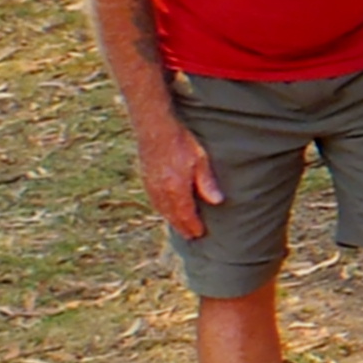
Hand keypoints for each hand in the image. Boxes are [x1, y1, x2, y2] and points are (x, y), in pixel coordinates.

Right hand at [133, 120, 222, 239]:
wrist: (154, 126)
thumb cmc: (180, 140)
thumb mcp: (200, 159)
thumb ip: (207, 182)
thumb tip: (217, 201)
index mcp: (176, 188)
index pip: (186, 214)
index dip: (193, 225)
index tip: (200, 234)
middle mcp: (161, 190)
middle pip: (173, 215)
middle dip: (182, 227)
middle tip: (191, 236)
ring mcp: (150, 185)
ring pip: (162, 209)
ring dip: (171, 219)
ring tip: (180, 227)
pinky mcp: (145, 178)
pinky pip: (154, 200)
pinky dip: (162, 209)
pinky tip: (167, 209)